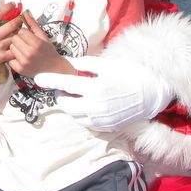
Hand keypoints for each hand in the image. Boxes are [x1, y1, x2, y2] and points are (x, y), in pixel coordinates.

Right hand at [0, 4, 21, 89]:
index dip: (8, 7)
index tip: (13, 4)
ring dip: (20, 33)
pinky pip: (14, 51)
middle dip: (19, 20)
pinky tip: (21, 44)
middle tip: (21, 18)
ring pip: (14, 37)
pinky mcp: (1, 57)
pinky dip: (19, 47)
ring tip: (22, 31)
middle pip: (11, 25)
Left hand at [7, 11, 73, 78]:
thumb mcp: (43, 36)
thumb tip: (25, 12)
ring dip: (15, 47)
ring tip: (23, 49)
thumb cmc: (48, 51)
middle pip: (14, 39)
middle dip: (18, 39)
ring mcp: (24, 62)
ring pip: (11, 48)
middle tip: (25, 42)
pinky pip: (9, 59)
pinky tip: (21, 57)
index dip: (24, 32)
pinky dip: (13, 58)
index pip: (21, 31)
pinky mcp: (19, 69)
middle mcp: (30, 53)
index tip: (28, 35)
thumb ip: (33, 24)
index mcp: (36, 44)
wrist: (53, 69)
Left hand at [34, 55, 173, 131]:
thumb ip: (85, 64)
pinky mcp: (106, 127)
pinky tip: (86, 105)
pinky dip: (81, 114)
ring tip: (74, 95)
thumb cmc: (131, 74)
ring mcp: (101, 119)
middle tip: (62, 87)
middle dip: (60, 95)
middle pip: (66, 104)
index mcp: (97, 87)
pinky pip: (85, 122)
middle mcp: (97, 106)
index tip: (38, 78)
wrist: (153, 94)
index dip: (50, 80)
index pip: (65, 84)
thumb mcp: (107, 65)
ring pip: (74, 115)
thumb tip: (67, 63)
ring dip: (69, 105)